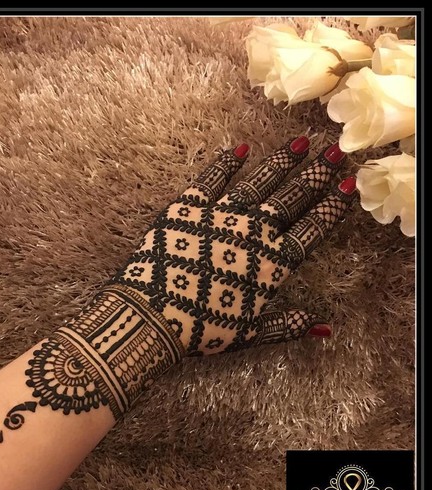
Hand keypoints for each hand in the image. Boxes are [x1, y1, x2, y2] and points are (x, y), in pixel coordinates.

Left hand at [25, 136, 355, 417]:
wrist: (154, 315)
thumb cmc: (204, 328)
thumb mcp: (251, 334)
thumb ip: (288, 325)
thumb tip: (326, 327)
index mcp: (271, 264)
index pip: (310, 230)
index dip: (331, 208)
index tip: (349, 184)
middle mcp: (252, 234)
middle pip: (290, 199)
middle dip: (315, 174)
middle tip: (335, 151)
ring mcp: (221, 217)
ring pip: (259, 183)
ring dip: (280, 162)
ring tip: (299, 142)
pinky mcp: (189, 209)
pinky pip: (211, 181)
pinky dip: (225, 164)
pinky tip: (240, 149)